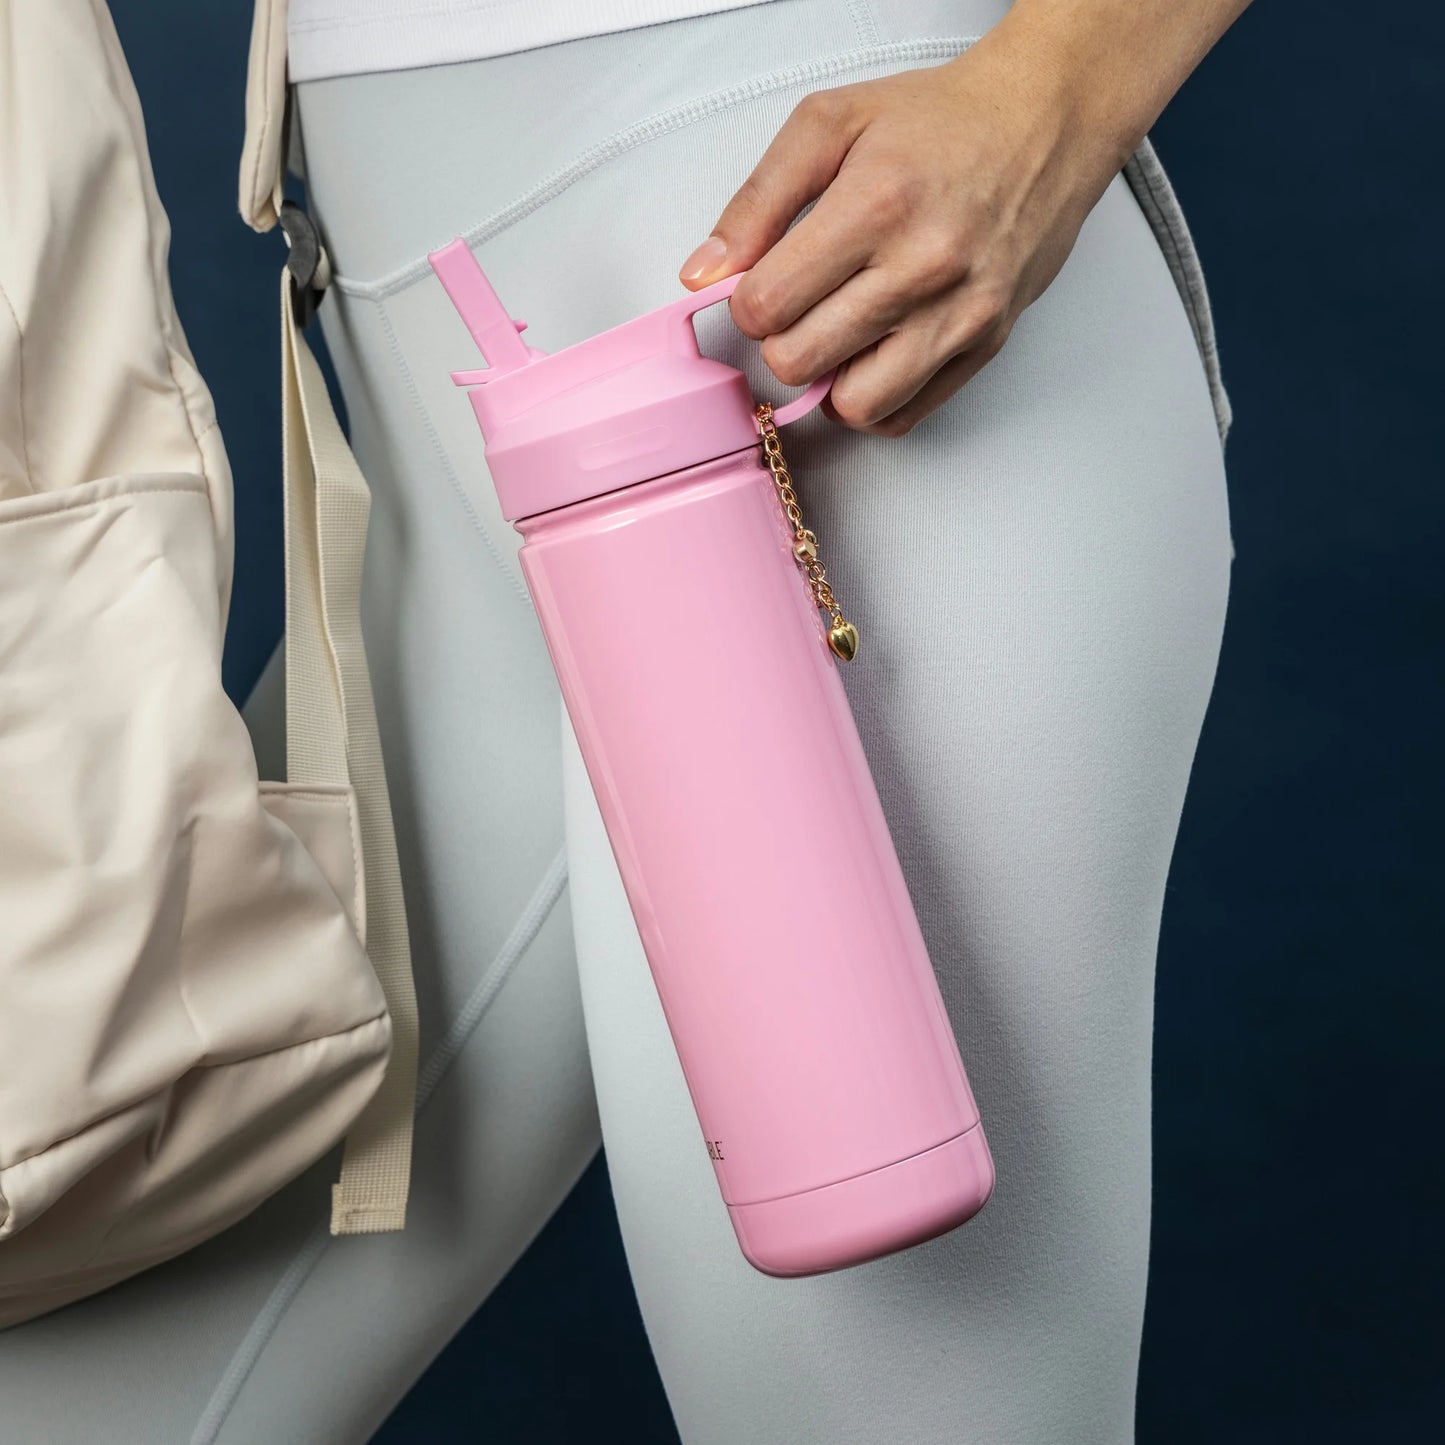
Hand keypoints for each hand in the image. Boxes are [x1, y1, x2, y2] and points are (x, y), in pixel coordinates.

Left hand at [678, 0, 1249, 435]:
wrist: (1045, 124)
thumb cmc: (939, 120)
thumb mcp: (831, 124)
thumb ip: (756, 200)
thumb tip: (702, 274)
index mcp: (876, 204)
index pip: (769, 306)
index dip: (749, 303)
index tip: (764, 285)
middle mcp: (923, 266)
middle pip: (801, 361)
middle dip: (783, 341)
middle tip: (800, 308)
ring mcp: (960, 313)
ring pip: (855, 404)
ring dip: (830, 380)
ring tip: (838, 337)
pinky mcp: (986, 345)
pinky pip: (905, 416)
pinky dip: (876, 399)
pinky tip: (874, 355)